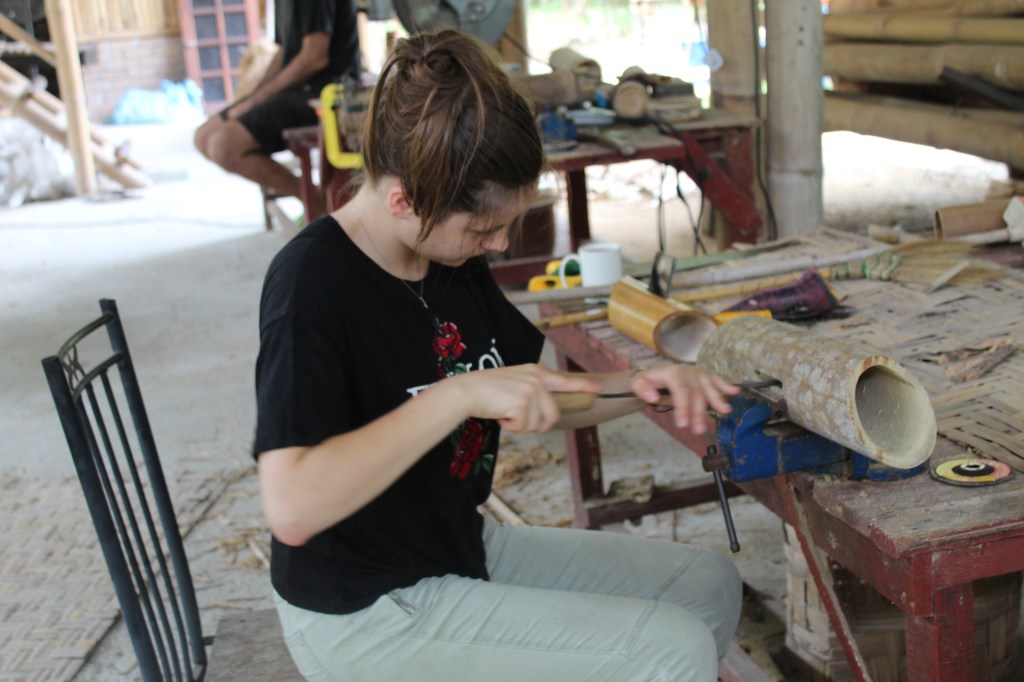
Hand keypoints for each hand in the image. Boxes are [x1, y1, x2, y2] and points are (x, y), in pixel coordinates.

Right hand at [447, 364, 600, 432]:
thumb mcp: (513, 382)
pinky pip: (524, 427)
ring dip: (520, 426)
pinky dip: (510, 427)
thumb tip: (546, 409)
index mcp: (535, 372)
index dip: (582, 386)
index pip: (564, 380)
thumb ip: (531, 390)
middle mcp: (537, 379)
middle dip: (536, 424)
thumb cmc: (485, 390)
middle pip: (552, 415)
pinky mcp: (523, 403)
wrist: (466, 391)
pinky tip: (500, 414)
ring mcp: (531, 390)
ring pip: (538, 424)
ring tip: (505, 412)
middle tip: (516, 418)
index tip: (597, 390)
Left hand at [628, 365, 739, 433]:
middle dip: (698, 412)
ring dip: (717, 401)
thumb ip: (643, 389)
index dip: (683, 407)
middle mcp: (688, 372)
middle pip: (696, 393)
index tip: (683, 425)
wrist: (654, 375)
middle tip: (698, 430)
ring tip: (725, 411)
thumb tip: (653, 397)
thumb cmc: (648, 382)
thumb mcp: (638, 384)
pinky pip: (717, 381)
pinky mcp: (705, 378)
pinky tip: (735, 392)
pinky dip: (726, 386)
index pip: (681, 390)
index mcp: (673, 373)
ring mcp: (699, 374)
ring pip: (709, 388)